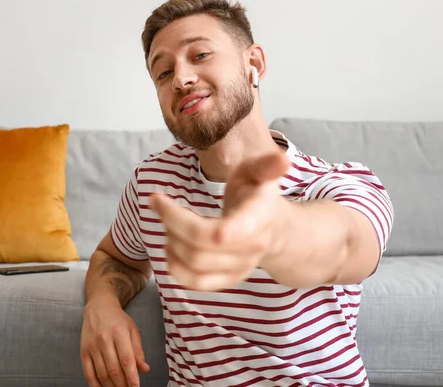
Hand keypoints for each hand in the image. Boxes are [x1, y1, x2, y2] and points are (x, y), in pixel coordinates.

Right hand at [80, 298, 149, 386]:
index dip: (132, 376)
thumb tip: (144, 369)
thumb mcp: (132, 330)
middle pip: (114, 369)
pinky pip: (88, 373)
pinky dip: (95, 385)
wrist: (98, 307)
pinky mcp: (83, 352)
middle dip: (122, 384)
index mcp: (119, 333)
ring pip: (101, 373)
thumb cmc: (118, 320)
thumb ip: (138, 350)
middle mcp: (104, 340)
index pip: (126, 359)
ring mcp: (92, 347)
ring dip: (111, 386)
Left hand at [149, 151, 290, 290]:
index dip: (222, 232)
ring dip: (171, 240)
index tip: (207, 226)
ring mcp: (241, 267)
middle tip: (158, 202)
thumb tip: (283, 159)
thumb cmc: (256, 194)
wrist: (271, 228)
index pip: (239, 229)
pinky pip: (196, 283)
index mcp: (259, 216)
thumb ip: (266, 165)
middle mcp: (252, 246)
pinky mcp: (229, 280)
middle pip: (201, 242)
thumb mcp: (258, 172)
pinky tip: (171, 247)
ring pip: (194, 262)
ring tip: (168, 222)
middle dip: (172, 220)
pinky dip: (175, 267)